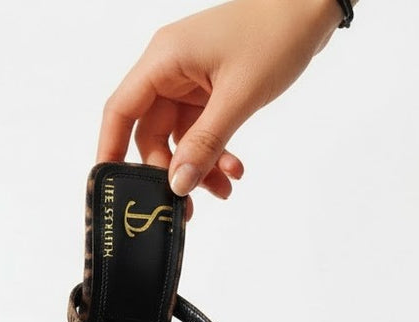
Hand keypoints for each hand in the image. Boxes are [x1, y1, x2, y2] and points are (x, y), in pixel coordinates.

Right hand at [97, 0, 344, 211]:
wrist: (307, 10)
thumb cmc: (273, 36)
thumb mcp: (238, 97)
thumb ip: (206, 144)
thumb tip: (178, 183)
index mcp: (164, 60)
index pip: (121, 111)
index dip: (111, 150)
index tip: (112, 187)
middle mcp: (170, 70)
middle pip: (152, 132)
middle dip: (170, 170)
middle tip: (188, 205)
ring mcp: (190, 79)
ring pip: (181, 137)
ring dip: (199, 166)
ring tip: (224, 191)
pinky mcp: (211, 88)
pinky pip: (202, 130)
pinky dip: (216, 152)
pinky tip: (234, 170)